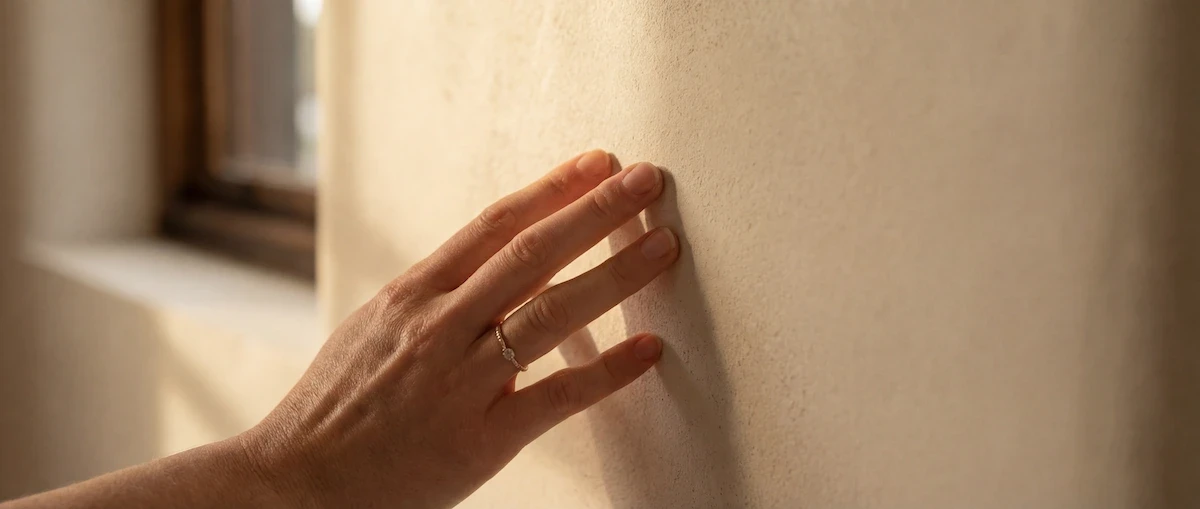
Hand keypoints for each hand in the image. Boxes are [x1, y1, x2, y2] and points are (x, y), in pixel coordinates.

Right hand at [240, 151, 678, 507]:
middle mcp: (439, 326)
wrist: (296, 482)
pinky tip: (649, 351)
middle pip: (531, 253)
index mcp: (412, 294)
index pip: (494, 224)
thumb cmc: (337, 405)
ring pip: (551, 312)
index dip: (552, 188)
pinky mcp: (480, 437)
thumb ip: (435, 293)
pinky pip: (557, 396)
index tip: (597, 163)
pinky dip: (608, 371)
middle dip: (595, 211)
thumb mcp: (376, 326)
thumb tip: (494, 258)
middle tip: (647, 180)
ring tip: (663, 246)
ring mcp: (461, 380)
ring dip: (614, 274)